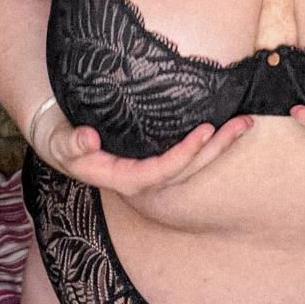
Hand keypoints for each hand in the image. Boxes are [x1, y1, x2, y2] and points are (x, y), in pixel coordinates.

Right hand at [36, 108, 254, 195]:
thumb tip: (89, 138)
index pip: (159, 172)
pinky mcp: (158, 159)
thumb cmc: (62, 141)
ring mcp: (153, 171)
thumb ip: (70, 143)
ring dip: (220, 146)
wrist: (63, 142)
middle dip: (216, 149)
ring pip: (193, 165)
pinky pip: (189, 156)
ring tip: (244, 123)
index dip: (184, 155)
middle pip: (187, 170)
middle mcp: (143, 180)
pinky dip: (210, 143)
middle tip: (243, 124)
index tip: (205, 130)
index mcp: (122, 178)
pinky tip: (228, 127)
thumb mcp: (59, 142)